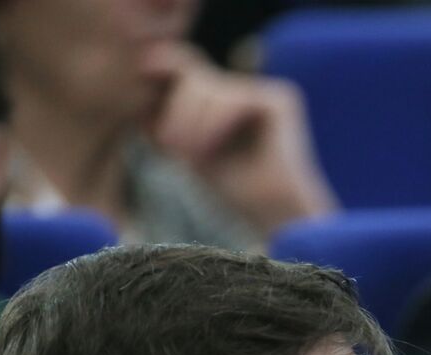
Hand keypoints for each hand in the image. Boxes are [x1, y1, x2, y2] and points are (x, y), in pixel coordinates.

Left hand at [140, 44, 337, 237]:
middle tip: (170, 147)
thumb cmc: (233, 191)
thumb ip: (171, 104)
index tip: (156, 132)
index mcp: (225, 99)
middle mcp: (246, 89)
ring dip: (188, 122)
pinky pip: (231, 96)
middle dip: (174, 111)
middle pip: (189, 72)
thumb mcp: (186, 145)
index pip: (181, 71)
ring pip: (204, 85)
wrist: (277, 218)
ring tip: (190, 157)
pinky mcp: (281, 99)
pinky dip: (213, 124)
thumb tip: (149, 59)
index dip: (160, 89)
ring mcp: (264, 92)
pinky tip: (211, 152)